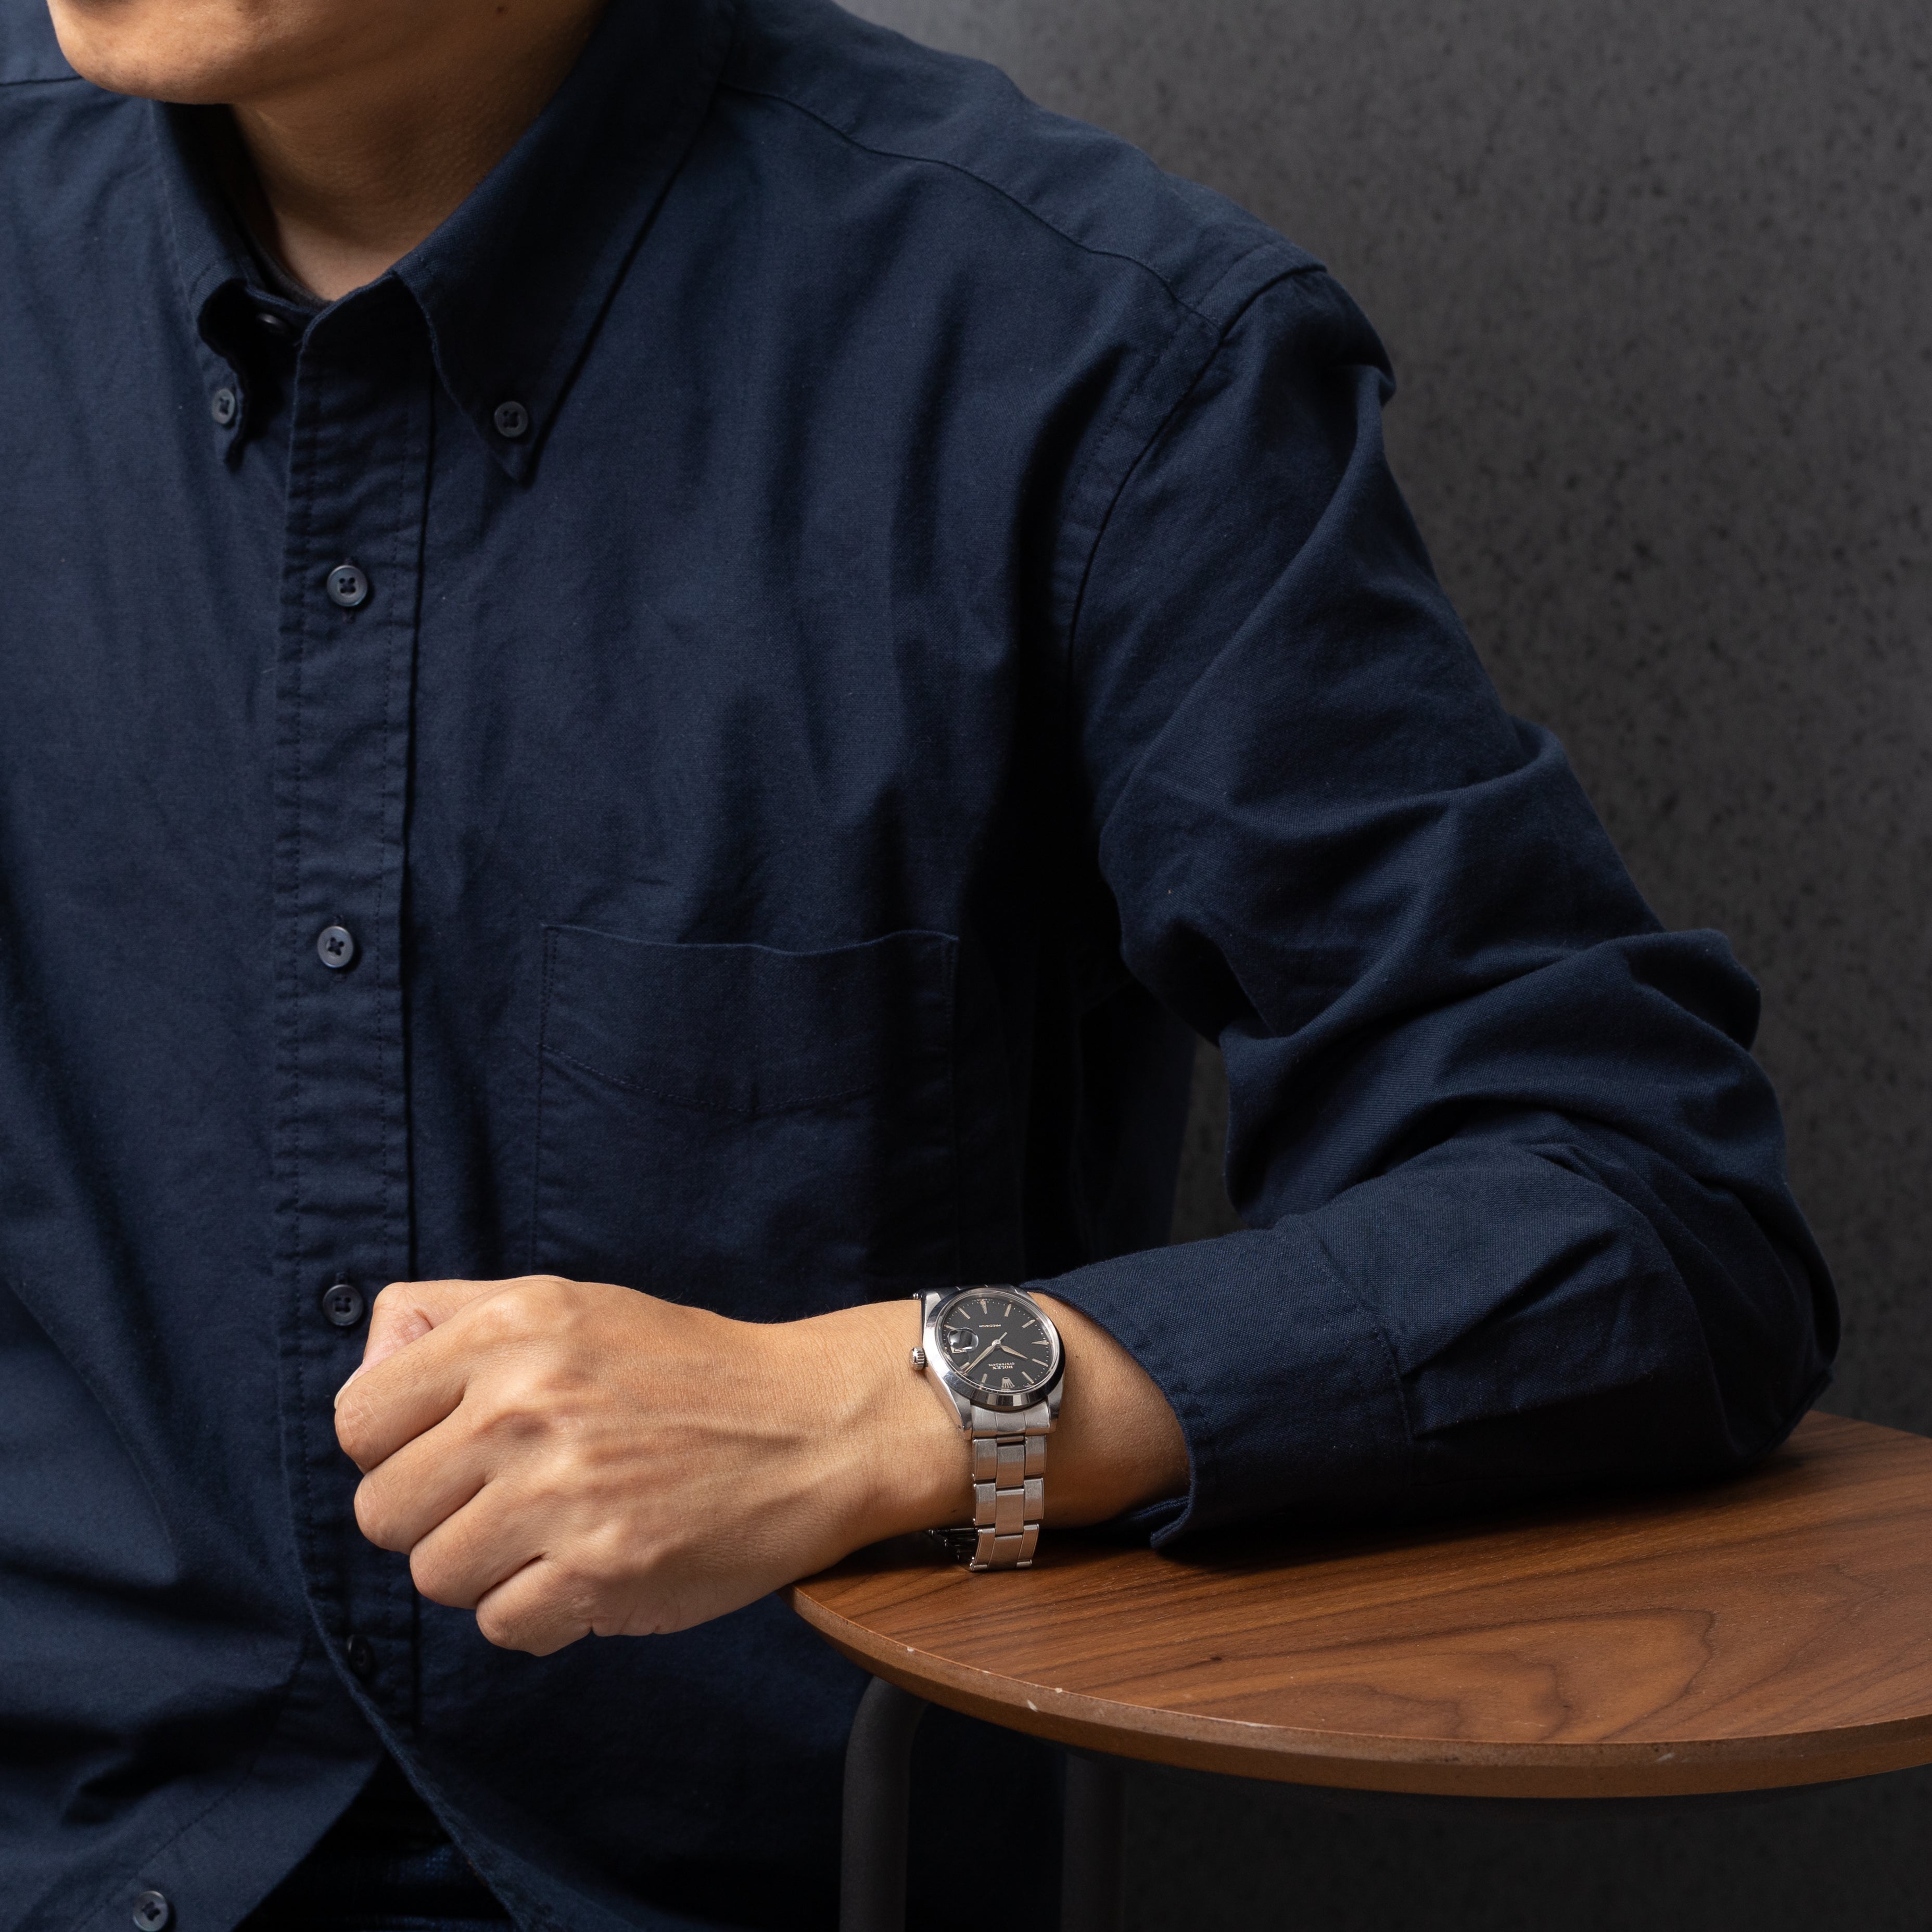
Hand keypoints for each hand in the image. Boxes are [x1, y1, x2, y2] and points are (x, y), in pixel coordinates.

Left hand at [333, 1276, 962, 1653]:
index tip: (449, 1451)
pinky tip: (587, 1569)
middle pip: (380, 1511)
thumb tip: (365, 1365)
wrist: (812, 1425)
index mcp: (510, 1328)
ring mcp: (564, 1492)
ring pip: (435, 1576)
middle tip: (505, 1499)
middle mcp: (526, 1404)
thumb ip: (451, 1316)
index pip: (357, 1420)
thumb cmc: (683, 1369)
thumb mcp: (567, 1302)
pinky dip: (538, 1613)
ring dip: (486, 1569)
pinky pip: (500, 1627)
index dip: (392, 1448)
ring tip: (554, 1531)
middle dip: (433, 1517)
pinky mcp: (603, 1570)